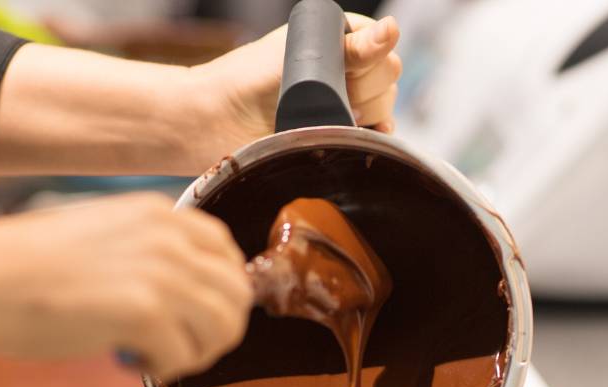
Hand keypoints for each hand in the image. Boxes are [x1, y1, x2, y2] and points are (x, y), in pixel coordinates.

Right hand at [0, 192, 251, 379]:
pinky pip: (185, 355)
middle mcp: (167, 236)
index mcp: (159, 213)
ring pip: (223, 327)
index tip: (190, 317)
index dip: (219, 293)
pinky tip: (126, 359)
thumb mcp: (104, 236)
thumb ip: (151, 253)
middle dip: (214, 330)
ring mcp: (159, 271)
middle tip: (173, 345)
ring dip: (193, 352)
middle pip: (237, 295)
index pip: (228, 253)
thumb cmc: (26, 268)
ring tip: (151, 353)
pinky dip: (161, 369)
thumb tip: (192, 292)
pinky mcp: (142, 311)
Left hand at [190, 14, 401, 163]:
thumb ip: (350, 47)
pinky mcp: (337, 133)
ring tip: (335, 117)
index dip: (371, 61)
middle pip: (388, 77)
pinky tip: (362, 134)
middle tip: (336, 98)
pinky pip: (374, 135)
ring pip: (385, 105)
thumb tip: (392, 29)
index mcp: (335, 38)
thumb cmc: (248, 81)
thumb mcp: (302, 56)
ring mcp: (342, 101)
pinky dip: (374, 136)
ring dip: (368, 114)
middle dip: (369, 90)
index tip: (345, 72)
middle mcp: (342, 67)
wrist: (215, 123)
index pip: (382, 45)